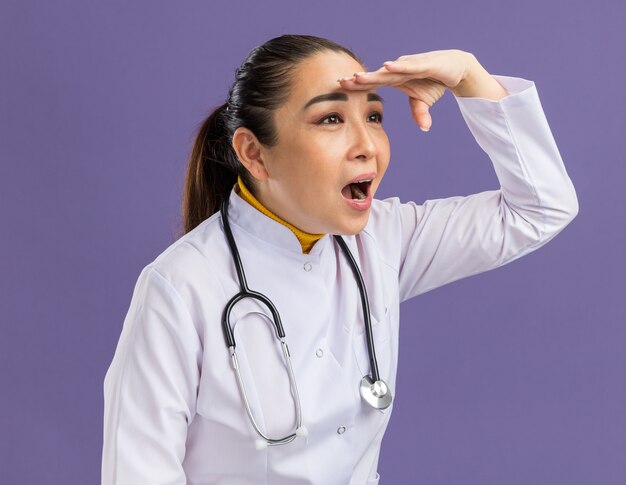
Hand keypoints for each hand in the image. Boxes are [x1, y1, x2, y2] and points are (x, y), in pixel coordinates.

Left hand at [337, 49, 502, 131]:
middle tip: (340, 83)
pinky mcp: (425, 63)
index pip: (372, 84)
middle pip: (375, 77)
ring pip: (389, 71)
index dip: (357, 86)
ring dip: (373, 74)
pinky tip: (386, 66)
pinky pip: (409, 66)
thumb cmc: (435, 82)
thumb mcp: (424, 101)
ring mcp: (410, 66)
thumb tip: (424, 128)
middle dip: (358, 80)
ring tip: (357, 77)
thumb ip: (419, 113)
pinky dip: (398, 66)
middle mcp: (399, 71)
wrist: (457, 68)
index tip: (340, 89)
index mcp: (395, 79)